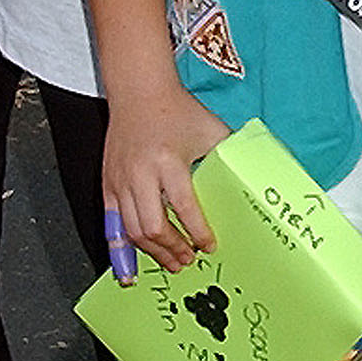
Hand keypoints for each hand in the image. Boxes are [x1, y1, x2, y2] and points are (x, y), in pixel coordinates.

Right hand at [102, 79, 222, 271]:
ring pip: (133, 231)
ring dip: (153, 253)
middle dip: (174, 250)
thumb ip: (227, 158)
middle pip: (155, 226)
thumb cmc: (176, 110)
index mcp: (168, 162)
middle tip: (190, 260)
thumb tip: (253, 183)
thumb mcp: (210, 131)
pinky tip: (129, 268)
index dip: (198, 232)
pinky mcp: (108, 184)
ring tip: (172, 263)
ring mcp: (120, 181)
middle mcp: (140, 174)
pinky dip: (121, 249)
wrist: (139, 92)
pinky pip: (112, 225)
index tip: (210, 246)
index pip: (184, 207)